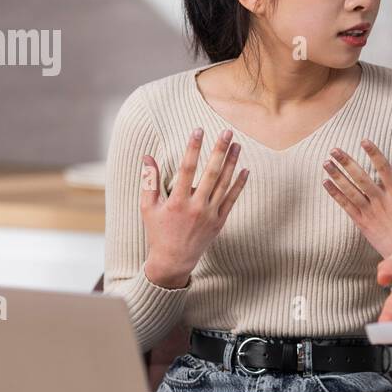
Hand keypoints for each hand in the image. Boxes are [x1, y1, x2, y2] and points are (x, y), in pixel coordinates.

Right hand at [140, 128, 248, 287]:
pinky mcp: (220, 222)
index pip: (187, 168)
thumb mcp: (148, 208)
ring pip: (224, 184)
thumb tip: (147, 157)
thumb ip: (149, 182)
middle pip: (211, 173)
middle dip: (219, 150)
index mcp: (177, 202)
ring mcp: (210, 215)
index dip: (193, 148)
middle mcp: (196, 207)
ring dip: (232, 163)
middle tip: (227, 132)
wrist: (174, 261)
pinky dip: (239, 185)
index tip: (198, 130)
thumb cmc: (158, 232)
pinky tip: (245, 169)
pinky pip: (232, 200)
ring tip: (237, 145)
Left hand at [322, 139, 391, 257]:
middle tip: (334, 149)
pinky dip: (336, 194)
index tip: (364, 141)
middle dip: (347, 163)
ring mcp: (370, 213)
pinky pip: (346, 206)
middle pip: (362, 179)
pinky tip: (325, 182)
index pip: (385, 169)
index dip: (374, 154)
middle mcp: (382, 202)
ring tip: (325, 162)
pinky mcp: (362, 223)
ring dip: (337, 176)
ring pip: (351, 191)